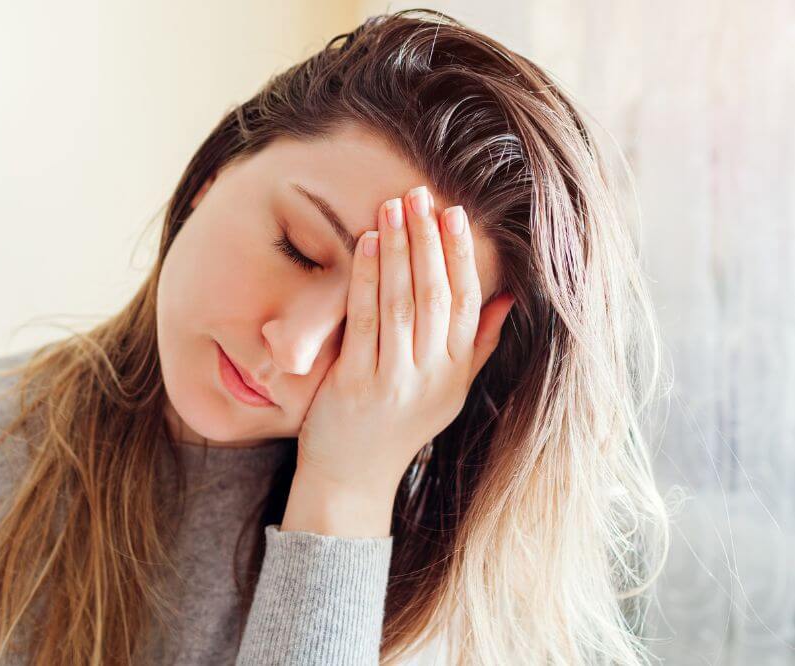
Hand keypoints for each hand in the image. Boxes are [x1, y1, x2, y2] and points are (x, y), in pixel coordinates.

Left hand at [284, 185, 514, 536]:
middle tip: (422, 195)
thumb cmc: (397, 428)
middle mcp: (430, 376)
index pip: (468, 304)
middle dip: (429, 241)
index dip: (462, 256)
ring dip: (398, 250)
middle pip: (437, 296)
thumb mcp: (447, 391)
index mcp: (455, 372)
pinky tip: (364, 245)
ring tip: (394, 207)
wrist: (352, 478)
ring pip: (402, 303)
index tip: (456, 214)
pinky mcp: (356, 384)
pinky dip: (366, 279)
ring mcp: (394, 380)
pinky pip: (364, 322)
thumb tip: (507, 298)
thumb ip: (478, 346)